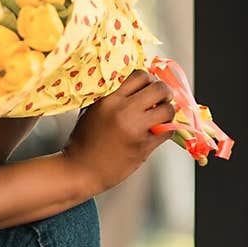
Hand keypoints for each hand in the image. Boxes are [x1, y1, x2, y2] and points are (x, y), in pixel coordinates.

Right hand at [62, 70, 175, 195]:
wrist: (79, 170)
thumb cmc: (83, 142)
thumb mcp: (91, 111)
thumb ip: (111, 98)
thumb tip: (133, 89)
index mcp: (110, 100)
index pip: (140, 76)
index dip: (149, 80)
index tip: (149, 87)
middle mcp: (124, 112)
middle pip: (159, 89)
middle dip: (165, 92)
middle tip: (162, 99)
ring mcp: (135, 130)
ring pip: (168, 110)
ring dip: (168, 111)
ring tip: (161, 116)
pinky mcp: (143, 147)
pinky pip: (167, 132)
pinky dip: (167, 130)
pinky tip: (159, 131)